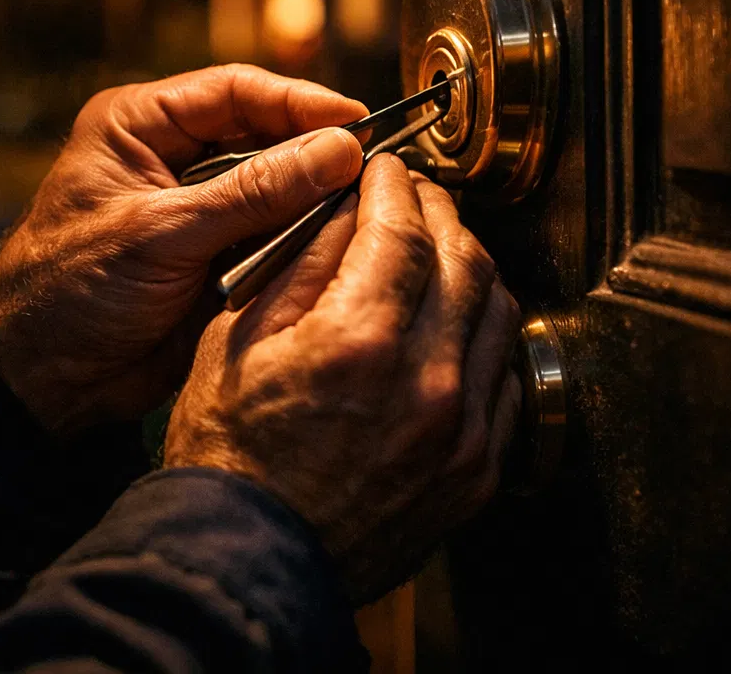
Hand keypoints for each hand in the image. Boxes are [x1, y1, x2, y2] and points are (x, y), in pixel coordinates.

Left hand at [0, 64, 368, 434]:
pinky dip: (304, 242)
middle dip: (317, 152)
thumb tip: (339, 150)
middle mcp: (173, 158)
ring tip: (369, 207)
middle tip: (376, 168)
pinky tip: (340, 245)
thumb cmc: (68, 290)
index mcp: (140, 126)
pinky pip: (275, 237)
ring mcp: (199, 209)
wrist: (42, 378)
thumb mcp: (161, 233)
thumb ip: (252, 193)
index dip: (300, 103)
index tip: (357, 124)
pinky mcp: (218, 256)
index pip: (236, 91)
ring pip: (278, 188)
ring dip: (316, 199)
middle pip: (267, 135)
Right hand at [164, 155, 522, 602]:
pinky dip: (482, 333)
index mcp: (359, 342)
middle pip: (464, 259)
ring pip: (498, 311)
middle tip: (413, 196)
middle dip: (438, 213)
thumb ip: (301, 264)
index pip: (404, 229)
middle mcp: (428, 382)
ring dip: (470, 266)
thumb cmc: (227, 453)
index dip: (395, 186)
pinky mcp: (477, 468)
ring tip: (435, 251)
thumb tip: (345, 208)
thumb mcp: (237, 340)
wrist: (251, 561)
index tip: (383, 170)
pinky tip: (452, 322)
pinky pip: (503, 376)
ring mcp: (462, 430)